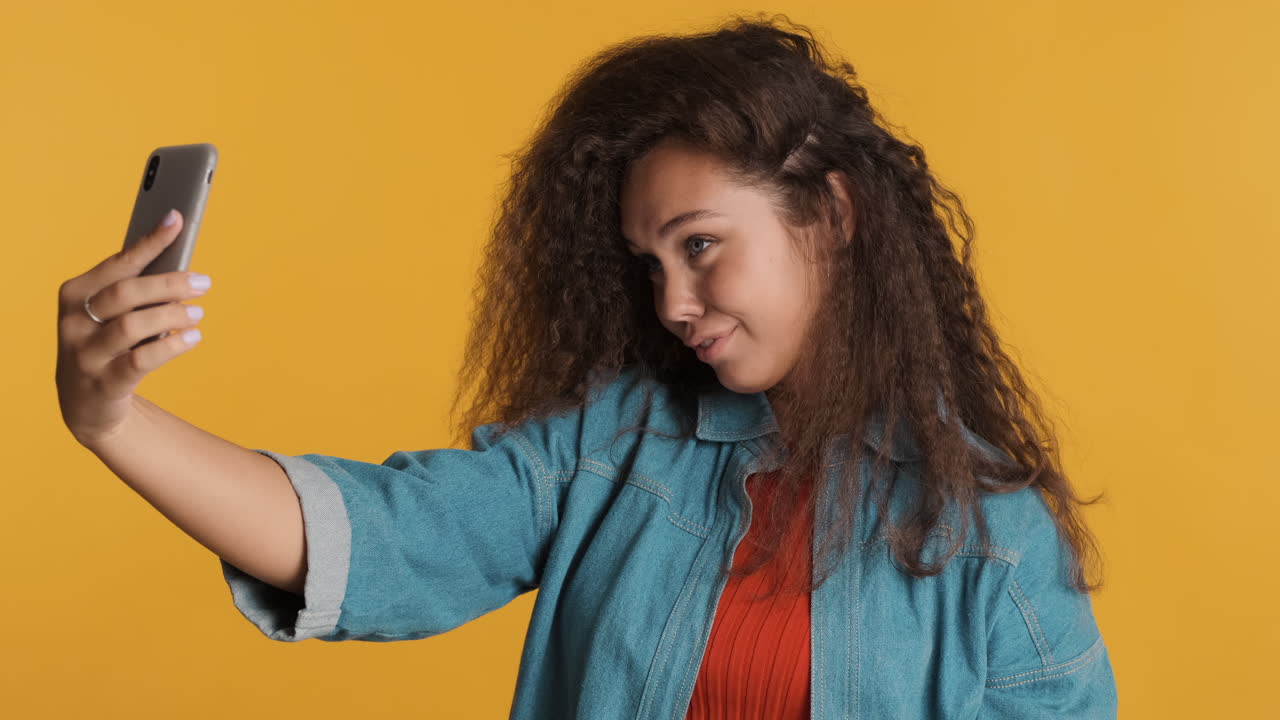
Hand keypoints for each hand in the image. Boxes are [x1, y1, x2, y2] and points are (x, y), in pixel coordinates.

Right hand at [55, 209, 209, 447]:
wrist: (86, 402)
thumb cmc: (108, 343)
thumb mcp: (112, 314)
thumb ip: (136, 290)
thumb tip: (180, 262)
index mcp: (75, 293)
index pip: (118, 262)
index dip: (149, 241)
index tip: (177, 220)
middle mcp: (74, 321)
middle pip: (126, 293)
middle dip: (169, 284)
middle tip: (203, 282)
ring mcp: (85, 354)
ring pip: (133, 326)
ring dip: (172, 315)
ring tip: (197, 313)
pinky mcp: (103, 383)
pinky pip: (140, 360)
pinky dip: (171, 346)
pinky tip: (192, 338)